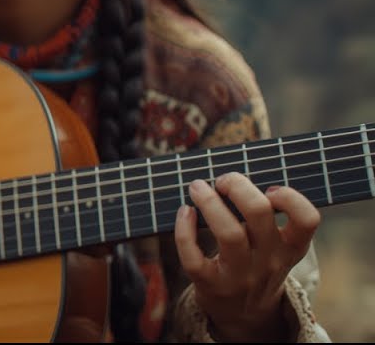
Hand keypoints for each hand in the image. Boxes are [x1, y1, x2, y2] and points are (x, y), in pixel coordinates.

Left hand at [174, 173, 320, 341]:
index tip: (269, 189)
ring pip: (228, 233)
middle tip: (223, 179)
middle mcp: (268, 261)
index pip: (308, 219)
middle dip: (238, 185)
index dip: (290, 197)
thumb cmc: (256, 265)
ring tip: (197, 187)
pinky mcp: (210, 284)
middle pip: (260, 214)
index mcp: (289, 248)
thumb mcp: (275, 247)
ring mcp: (240, 275)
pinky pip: (193, 256)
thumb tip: (237, 175)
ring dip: (209, 202)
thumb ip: (268, 218)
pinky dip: (184, 228)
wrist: (243, 316)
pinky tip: (184, 212)